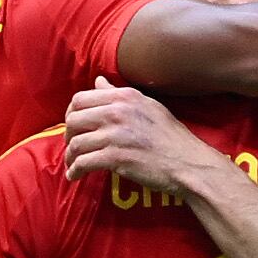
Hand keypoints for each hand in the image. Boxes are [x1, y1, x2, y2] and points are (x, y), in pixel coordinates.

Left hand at [63, 81, 222, 196]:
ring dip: (70, 157)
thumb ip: (120, 94)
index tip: (75, 126)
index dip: (72, 114)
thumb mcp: (149, 107)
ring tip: (72, 165)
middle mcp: (117, 112)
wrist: (189, 164)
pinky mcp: (116, 158)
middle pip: (73, 120)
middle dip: (68, 135)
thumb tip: (99, 81)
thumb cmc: (172, 138)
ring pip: (76, 143)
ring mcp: (116, 135)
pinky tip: (75, 176)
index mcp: (125, 97)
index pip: (81, 99)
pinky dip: (75, 171)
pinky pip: (84, 163)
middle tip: (72, 146)